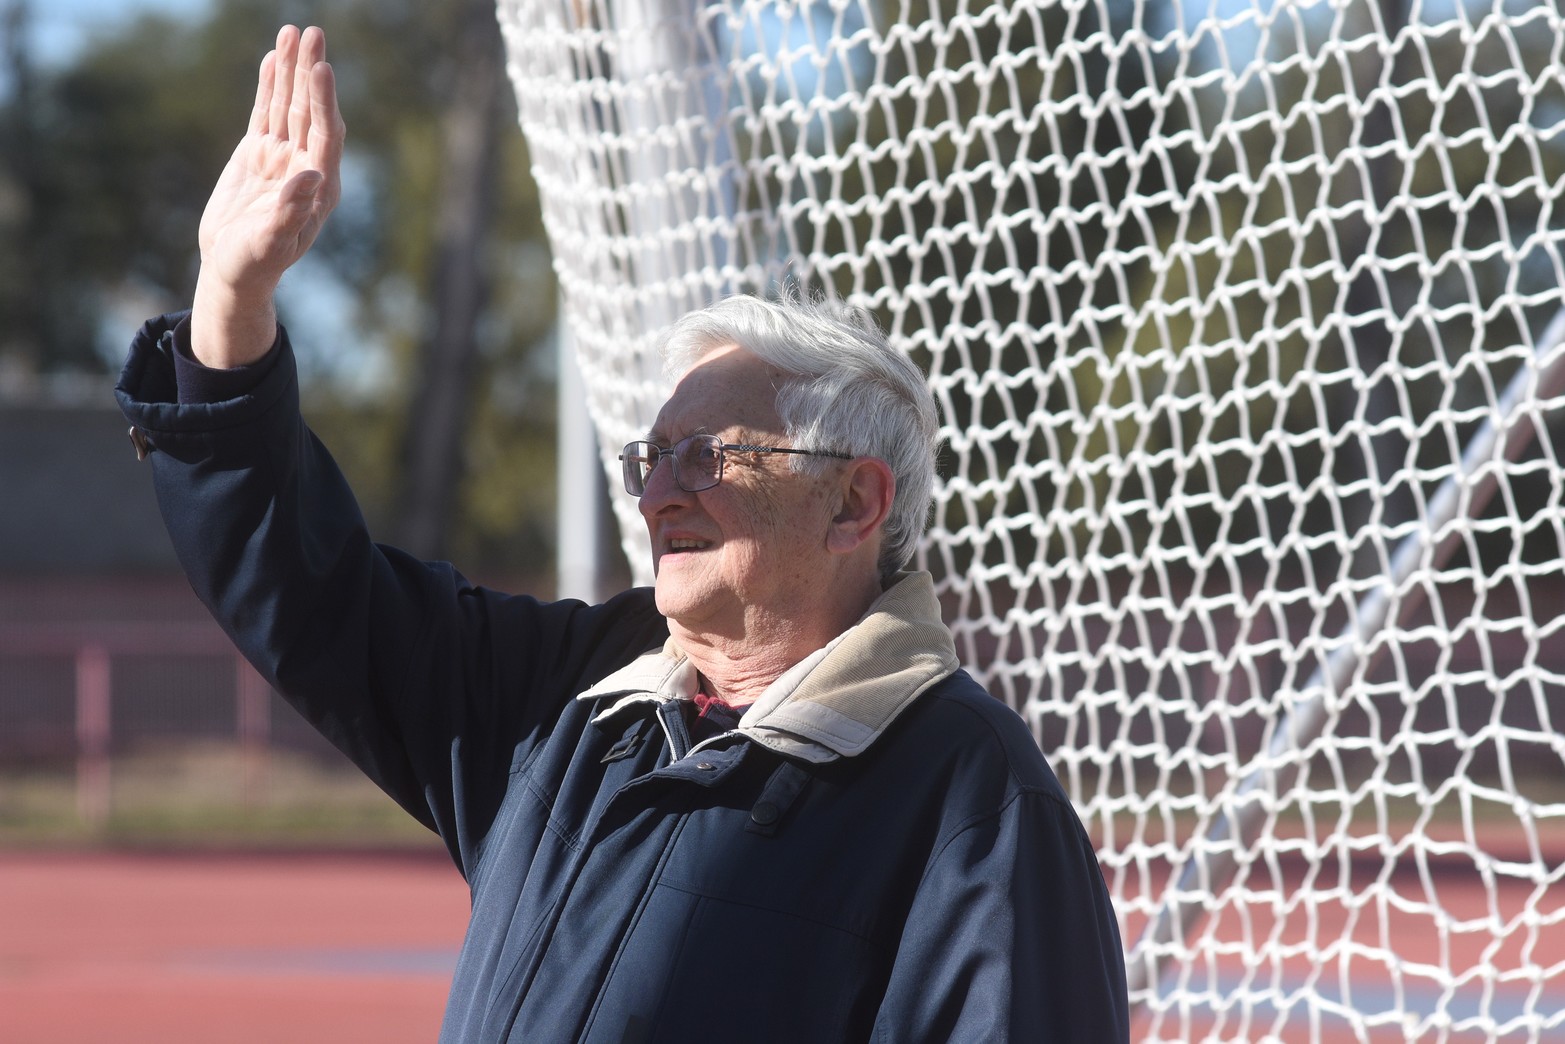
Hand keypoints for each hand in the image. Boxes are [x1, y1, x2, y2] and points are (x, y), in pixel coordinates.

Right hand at [191, 25, 344, 367]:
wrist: (233, 270)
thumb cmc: (254, 265)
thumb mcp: (270, 243)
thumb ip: (290, 211)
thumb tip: (313, 174)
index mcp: (320, 188)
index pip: (326, 135)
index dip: (324, 102)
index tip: (322, 69)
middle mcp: (307, 167)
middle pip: (311, 112)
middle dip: (311, 73)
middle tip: (313, 34)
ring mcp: (284, 157)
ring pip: (289, 106)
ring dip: (292, 71)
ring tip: (294, 33)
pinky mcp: (260, 153)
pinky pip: (267, 113)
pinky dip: (270, 87)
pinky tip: (273, 59)